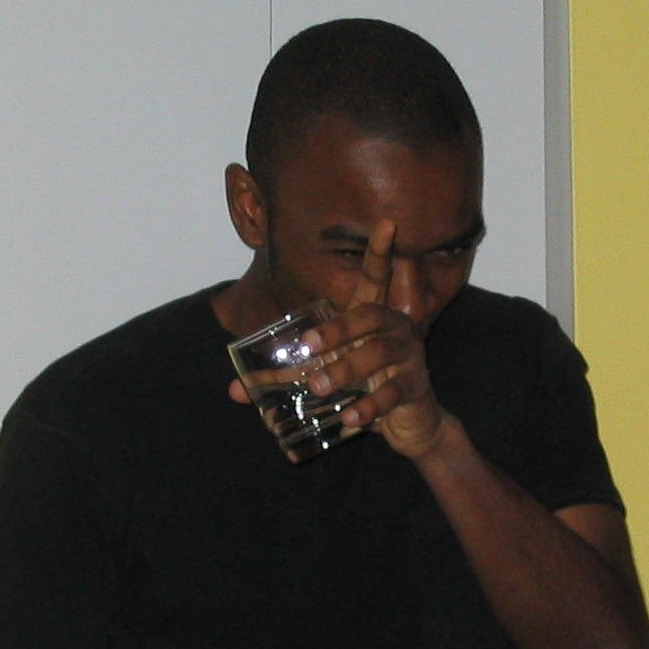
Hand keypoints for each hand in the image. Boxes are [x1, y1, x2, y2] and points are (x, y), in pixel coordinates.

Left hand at [298, 220, 449, 459]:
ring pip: (379, 354)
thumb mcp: (323, 378)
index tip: (388, 223)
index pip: (376, 279)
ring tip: (319, 387)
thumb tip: (234, 390)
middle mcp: (395, 329)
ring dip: (346, 369)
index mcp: (372, 318)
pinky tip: (350, 418)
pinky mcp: (414, 388)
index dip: (380, 252)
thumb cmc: (364, 388)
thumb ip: (282, 379)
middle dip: (338, 329)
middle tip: (308, 347)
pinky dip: (369, 407)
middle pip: (369, 316)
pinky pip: (392, 393)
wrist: (409, 425)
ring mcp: (408, 357)